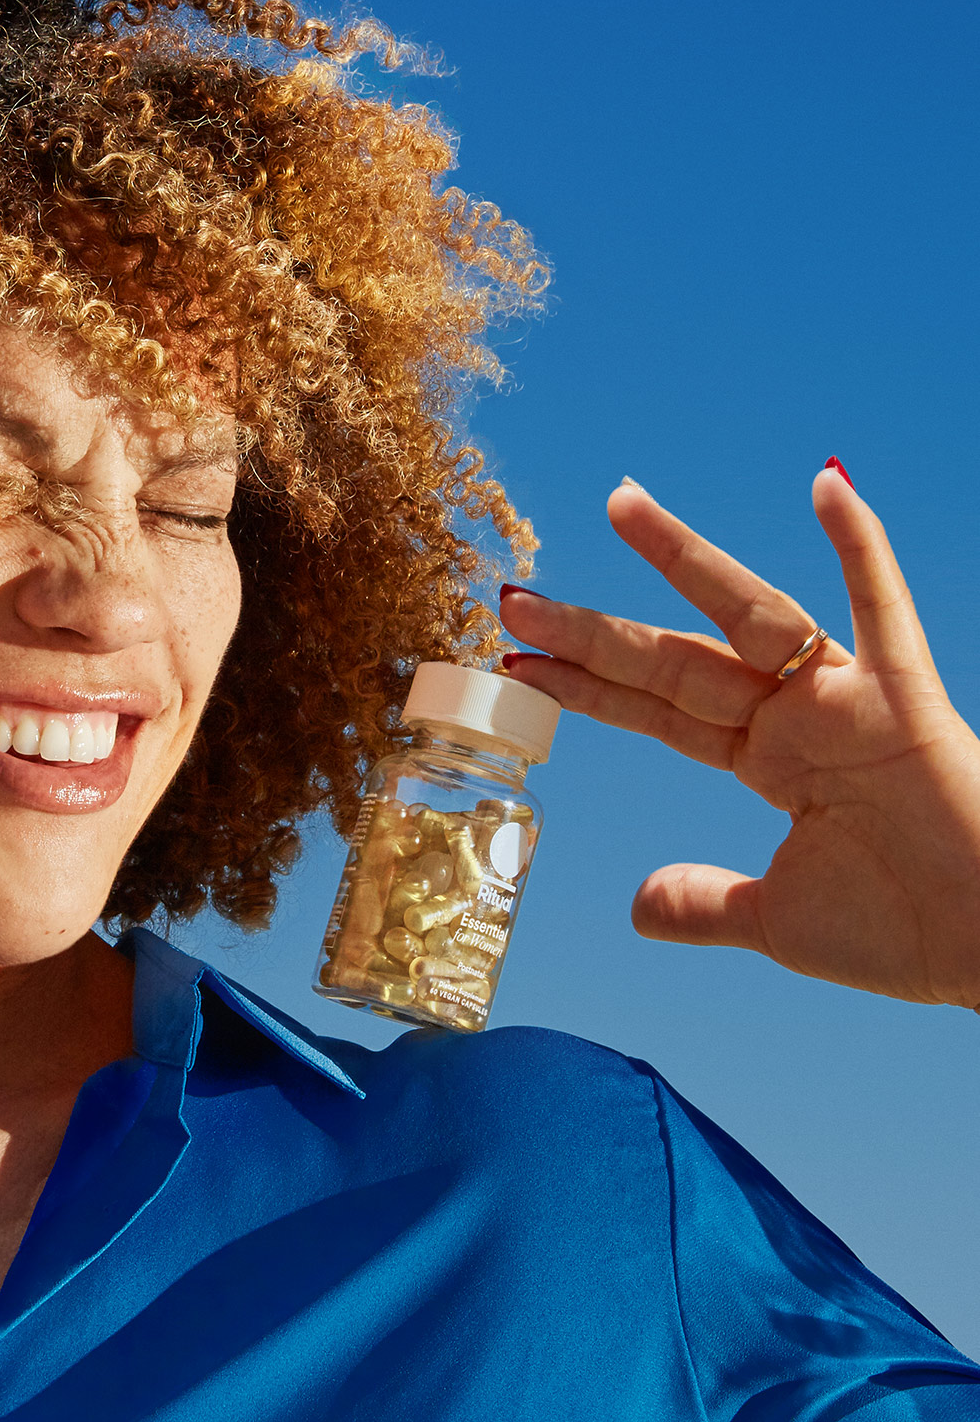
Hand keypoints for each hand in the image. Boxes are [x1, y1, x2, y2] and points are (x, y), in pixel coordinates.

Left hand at [497, 466, 979, 1007]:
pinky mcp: (907, 701)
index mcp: (765, 760)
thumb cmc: (905, 935)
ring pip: (750, 614)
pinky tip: (826, 485)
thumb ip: (704, 905)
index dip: (585, 683)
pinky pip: (884, 611)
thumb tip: (638, 907)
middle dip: (593, 631)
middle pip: (672, 659)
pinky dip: (861, 547)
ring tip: (619, 502)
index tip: (515, 657)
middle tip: (514, 596)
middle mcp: (793, 717)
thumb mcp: (775, 923)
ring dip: (684, 558)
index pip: (652, 708)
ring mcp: (847, 701)